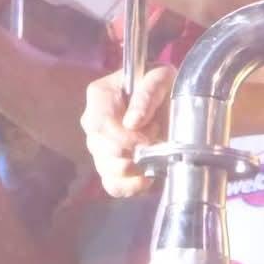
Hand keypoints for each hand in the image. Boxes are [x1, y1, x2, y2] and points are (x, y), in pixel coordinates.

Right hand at [82, 65, 173, 198]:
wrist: (170, 100)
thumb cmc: (163, 85)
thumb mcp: (161, 77)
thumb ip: (147, 94)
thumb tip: (132, 122)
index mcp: (99, 95)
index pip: (99, 123)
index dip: (123, 136)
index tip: (148, 137)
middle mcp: (93, 122)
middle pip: (102, 148)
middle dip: (133, 151)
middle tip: (155, 139)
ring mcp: (99, 146)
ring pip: (107, 168)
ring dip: (135, 167)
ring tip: (154, 151)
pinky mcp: (110, 166)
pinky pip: (112, 185)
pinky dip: (129, 186)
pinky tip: (146, 178)